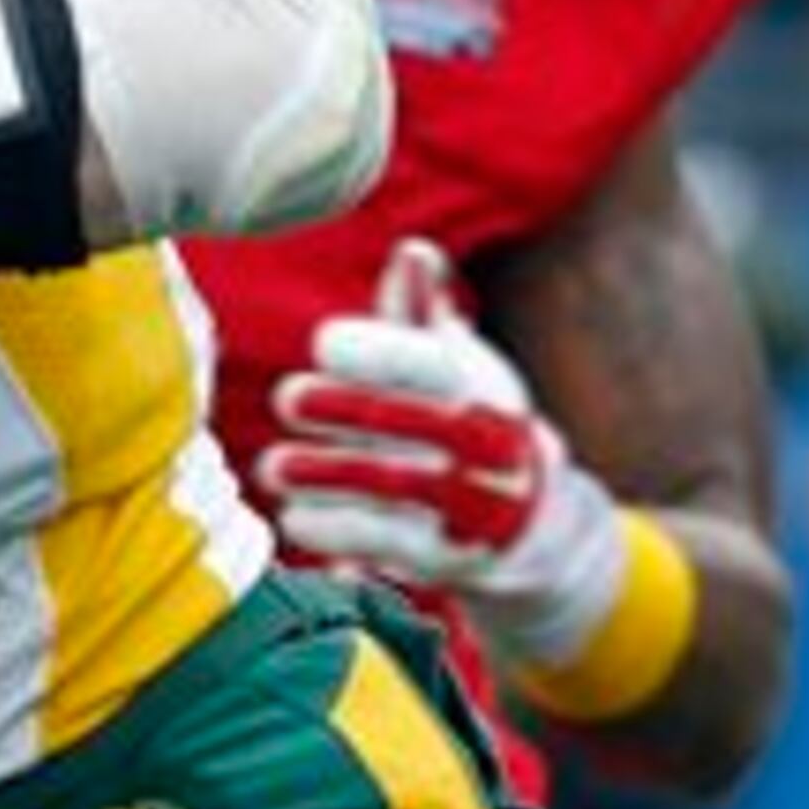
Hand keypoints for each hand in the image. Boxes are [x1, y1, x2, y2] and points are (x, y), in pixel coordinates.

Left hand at [263, 238, 628, 666]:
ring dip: (316, 472)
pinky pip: (373, 541)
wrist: (534, 528)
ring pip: (378, 483)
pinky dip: (327, 527)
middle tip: (290, 400)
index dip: (361, 348)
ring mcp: (464, 503)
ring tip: (274, 468)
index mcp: (478, 389)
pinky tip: (299, 514)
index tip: (328, 347)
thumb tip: (412, 250)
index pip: (416, 358)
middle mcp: (478, 443)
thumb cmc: (470, 426)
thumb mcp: (456, 368)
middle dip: (332, 404)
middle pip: (392, 417)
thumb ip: (422, 314)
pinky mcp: (443, 558)